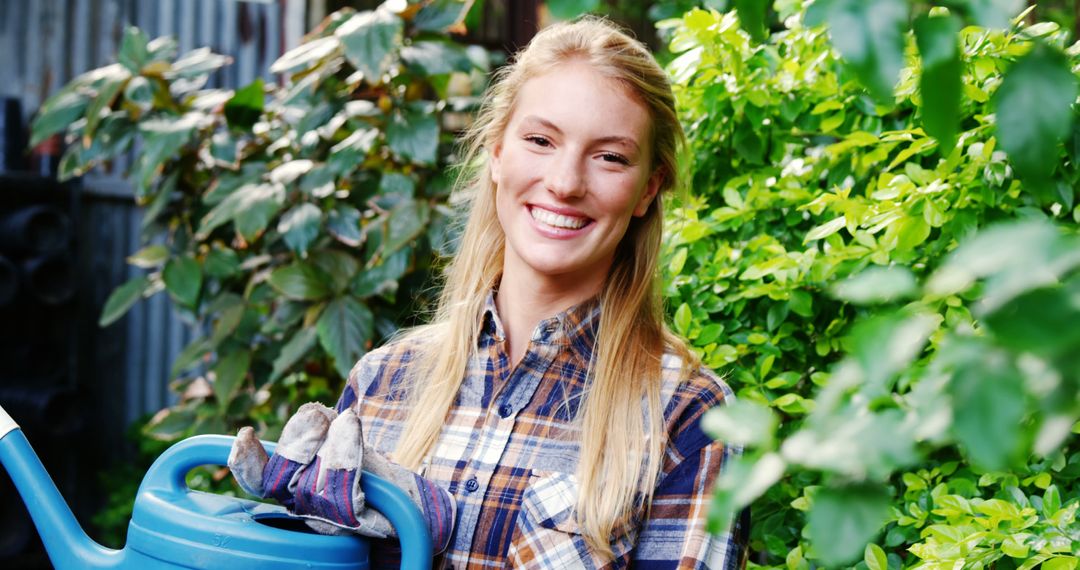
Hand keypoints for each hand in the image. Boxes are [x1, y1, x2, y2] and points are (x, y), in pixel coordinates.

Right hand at [228, 402, 454, 548]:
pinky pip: (343, 496)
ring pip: (312, 488)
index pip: (259, 480)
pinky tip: (350, 429)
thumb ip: (323, 428)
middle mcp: (305, 508)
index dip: (245, 462)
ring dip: (328, 447)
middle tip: (315, 415)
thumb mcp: (346, 439)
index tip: (245, 435)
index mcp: (293, 486)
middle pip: (281, 481)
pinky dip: (345, 456)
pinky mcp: (358, 525)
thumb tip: (314, 413)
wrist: (423, 495)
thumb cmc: (378, 467)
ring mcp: (330, 520)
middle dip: (297, 443)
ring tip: (346, 422)